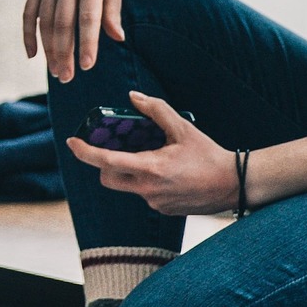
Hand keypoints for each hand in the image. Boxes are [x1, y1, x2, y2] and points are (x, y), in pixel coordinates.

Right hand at [23, 0, 125, 80]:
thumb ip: (112, 9)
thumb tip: (117, 38)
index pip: (88, 18)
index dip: (87, 43)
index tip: (87, 66)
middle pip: (64, 24)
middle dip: (65, 54)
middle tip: (66, 78)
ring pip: (45, 22)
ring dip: (49, 50)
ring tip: (55, 71)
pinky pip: (29, 14)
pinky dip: (29, 36)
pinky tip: (33, 55)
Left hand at [66, 91, 235, 215]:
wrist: (234, 185)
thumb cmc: (209, 155)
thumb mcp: (183, 128)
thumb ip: (156, 110)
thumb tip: (133, 97)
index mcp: (150, 168)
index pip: (106, 162)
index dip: (85, 152)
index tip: (72, 142)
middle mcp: (147, 189)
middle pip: (108, 178)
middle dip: (105, 164)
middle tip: (115, 149)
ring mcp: (154, 202)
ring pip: (127, 186)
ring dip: (129, 171)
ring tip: (152, 157)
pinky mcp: (162, 209)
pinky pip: (144, 194)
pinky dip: (146, 181)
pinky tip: (168, 172)